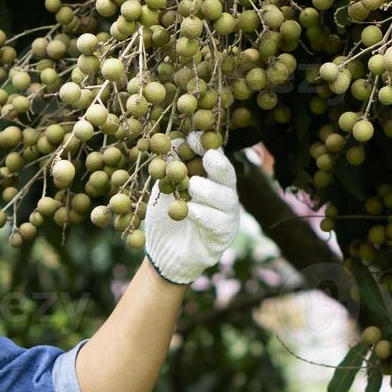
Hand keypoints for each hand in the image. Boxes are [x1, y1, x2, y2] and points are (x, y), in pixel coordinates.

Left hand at [143, 131, 240, 285]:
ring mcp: (228, 215)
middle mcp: (224, 193)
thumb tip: (173, 140)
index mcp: (211, 178)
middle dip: (217, 163)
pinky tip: (188, 211)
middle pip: (227, 173)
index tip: (192, 138)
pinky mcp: (224, 235)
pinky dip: (201, 214)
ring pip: (225, 196)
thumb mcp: (164, 188)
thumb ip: (170, 168)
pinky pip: (216, 221)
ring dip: (205, 189)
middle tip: (207, 156)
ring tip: (190, 188)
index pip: (214, 156)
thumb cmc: (166, 217)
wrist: (164, 253)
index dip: (205, 145)